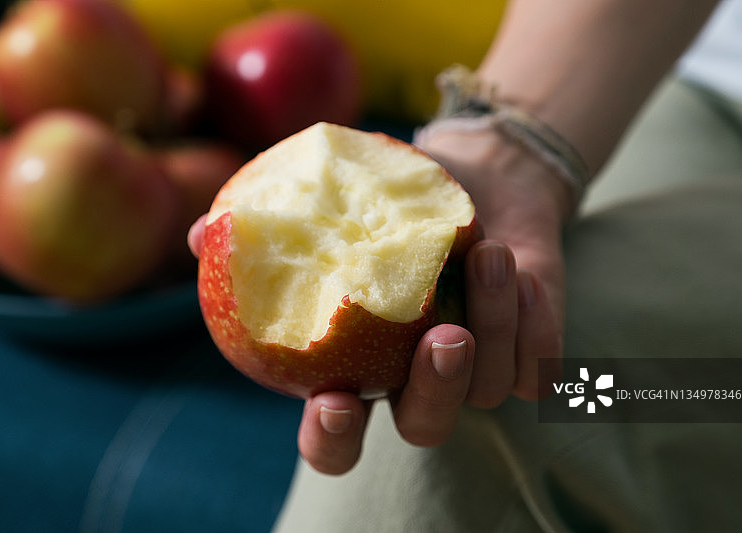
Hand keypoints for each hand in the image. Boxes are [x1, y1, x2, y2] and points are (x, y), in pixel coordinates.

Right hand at [187, 130, 566, 474]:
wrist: (482, 177)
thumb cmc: (392, 199)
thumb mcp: (330, 202)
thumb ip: (268, 227)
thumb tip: (202, 232)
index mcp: (361, 368)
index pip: (336, 439)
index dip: (331, 439)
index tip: (331, 402)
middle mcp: (416, 380)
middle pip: (424, 427)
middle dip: (434, 392)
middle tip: (443, 336)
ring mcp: (478, 371)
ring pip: (489, 389)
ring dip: (492, 323)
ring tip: (488, 253)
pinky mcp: (530, 351)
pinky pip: (539, 366)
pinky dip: (533, 322)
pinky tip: (521, 271)